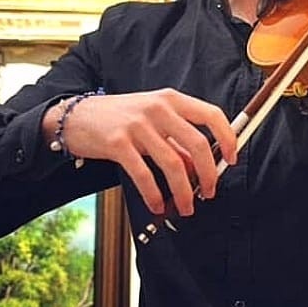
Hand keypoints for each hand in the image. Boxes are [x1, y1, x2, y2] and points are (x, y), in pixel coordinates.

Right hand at [43, 88, 237, 215]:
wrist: (76, 116)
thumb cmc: (119, 118)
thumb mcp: (153, 121)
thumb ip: (177, 141)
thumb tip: (200, 167)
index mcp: (171, 99)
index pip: (212, 114)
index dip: (227, 138)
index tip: (232, 159)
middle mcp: (157, 108)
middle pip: (197, 144)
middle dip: (208, 174)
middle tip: (209, 192)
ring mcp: (137, 125)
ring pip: (173, 164)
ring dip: (183, 192)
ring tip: (185, 207)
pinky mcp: (117, 143)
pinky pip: (144, 174)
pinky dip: (154, 195)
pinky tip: (157, 205)